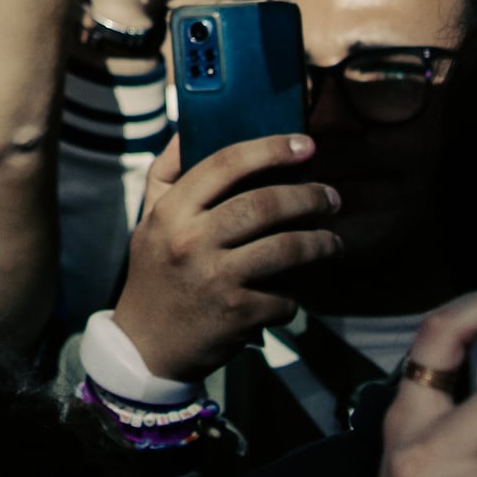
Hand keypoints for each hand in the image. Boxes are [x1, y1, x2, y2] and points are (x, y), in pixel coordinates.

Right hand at [117, 133, 336, 383]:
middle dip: (310, 197)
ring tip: (333, 242)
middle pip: (266, 204)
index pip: (225, 164)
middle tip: (331, 198)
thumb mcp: (149, 220)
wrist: (144, 347)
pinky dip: (297, 295)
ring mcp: (214, 278)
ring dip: (321, 244)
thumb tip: (186, 129)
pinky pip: (286, 296)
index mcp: (172, 212)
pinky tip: (297, 291)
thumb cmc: (155, 274)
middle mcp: (190, 240)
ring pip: (287, 248)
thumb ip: (165, 172)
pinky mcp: (236, 313)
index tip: (305, 145)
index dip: (271, 149)